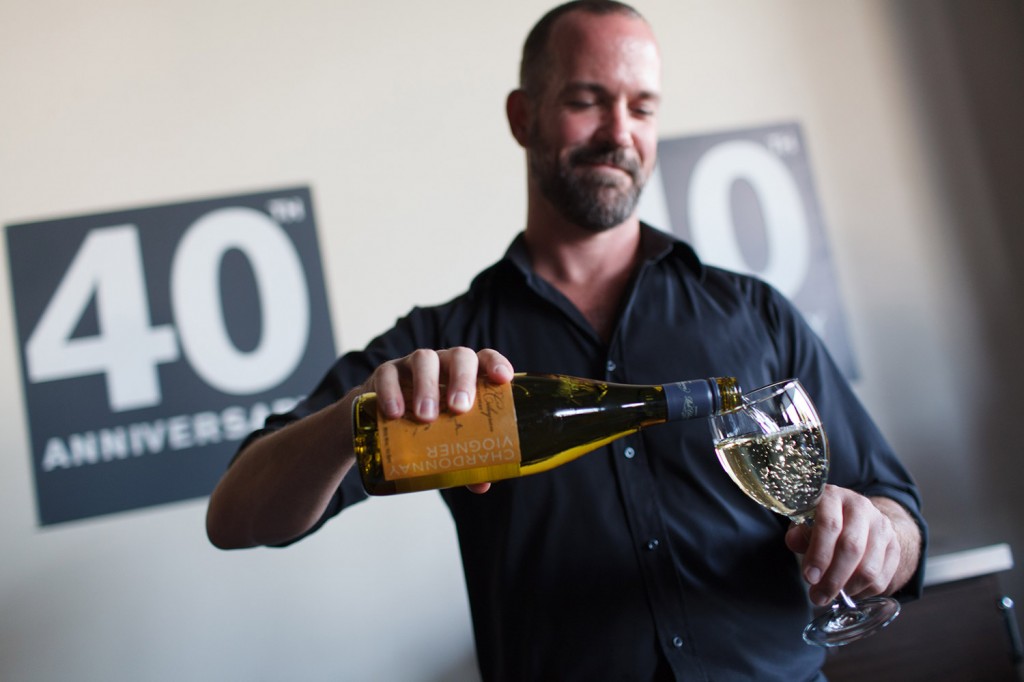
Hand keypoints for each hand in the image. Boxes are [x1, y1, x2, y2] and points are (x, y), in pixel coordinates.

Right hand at [362, 347, 513, 493]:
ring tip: (425, 416)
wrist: (379, 424)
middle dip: (462, 379)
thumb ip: (464, 459)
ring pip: (424, 360)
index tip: (502, 378)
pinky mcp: (385, 373)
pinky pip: (388, 374)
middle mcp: (443, 364)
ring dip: (427, 386)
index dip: (495, 363)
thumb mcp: (444, 440)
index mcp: (465, 376)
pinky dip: (391, 391)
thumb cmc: (424, 427)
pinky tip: (394, 413)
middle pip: (459, 356)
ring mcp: (413, 365)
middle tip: (459, 408)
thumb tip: (482, 484)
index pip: (484, 359)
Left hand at [785, 484, 902, 606]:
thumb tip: (794, 542)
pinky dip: (863, 592)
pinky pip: (882, 578)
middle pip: (851, 548)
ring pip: (869, 568)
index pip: (830, 525)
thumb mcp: (806, 520)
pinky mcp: (894, 546)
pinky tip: (848, 592)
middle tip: (817, 596)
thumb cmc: (824, 521)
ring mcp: (881, 526)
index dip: (819, 554)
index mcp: (834, 497)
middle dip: (832, 578)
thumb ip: (799, 533)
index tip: (809, 577)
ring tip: (831, 595)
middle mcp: (861, 507)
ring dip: (848, 588)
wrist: (858, 516)